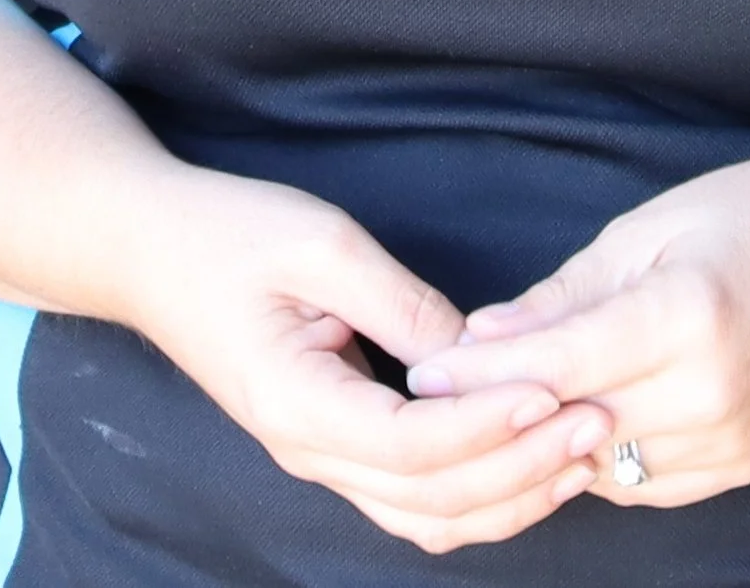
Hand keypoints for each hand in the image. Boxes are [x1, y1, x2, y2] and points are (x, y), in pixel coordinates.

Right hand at [130, 164, 611, 552]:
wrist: (149, 251)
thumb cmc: (227, 234)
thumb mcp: (320, 245)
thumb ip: (400, 303)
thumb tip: (476, 351)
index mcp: (297, 403)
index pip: (411, 446)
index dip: (489, 427)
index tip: (554, 391)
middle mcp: (307, 449)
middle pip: (429, 499)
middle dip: (522, 468)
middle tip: (600, 420)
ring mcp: (318, 454)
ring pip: (426, 515)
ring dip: (508, 493)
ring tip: (583, 448)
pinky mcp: (333, 441)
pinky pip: (411, 497)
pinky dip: (476, 491)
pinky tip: (529, 457)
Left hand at [403, 145, 749, 509]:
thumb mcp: (652, 227)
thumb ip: (564, 296)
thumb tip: (479, 338)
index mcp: (688, 315)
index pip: (556, 365)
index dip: (477, 373)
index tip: (421, 372)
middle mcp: (712, 392)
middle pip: (571, 424)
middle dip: (497, 413)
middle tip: (436, 397)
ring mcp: (733, 441)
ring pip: (602, 466)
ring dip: (546, 442)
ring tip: (497, 407)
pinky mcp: (743, 467)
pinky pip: (645, 483)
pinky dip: (602, 456)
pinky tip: (576, 420)